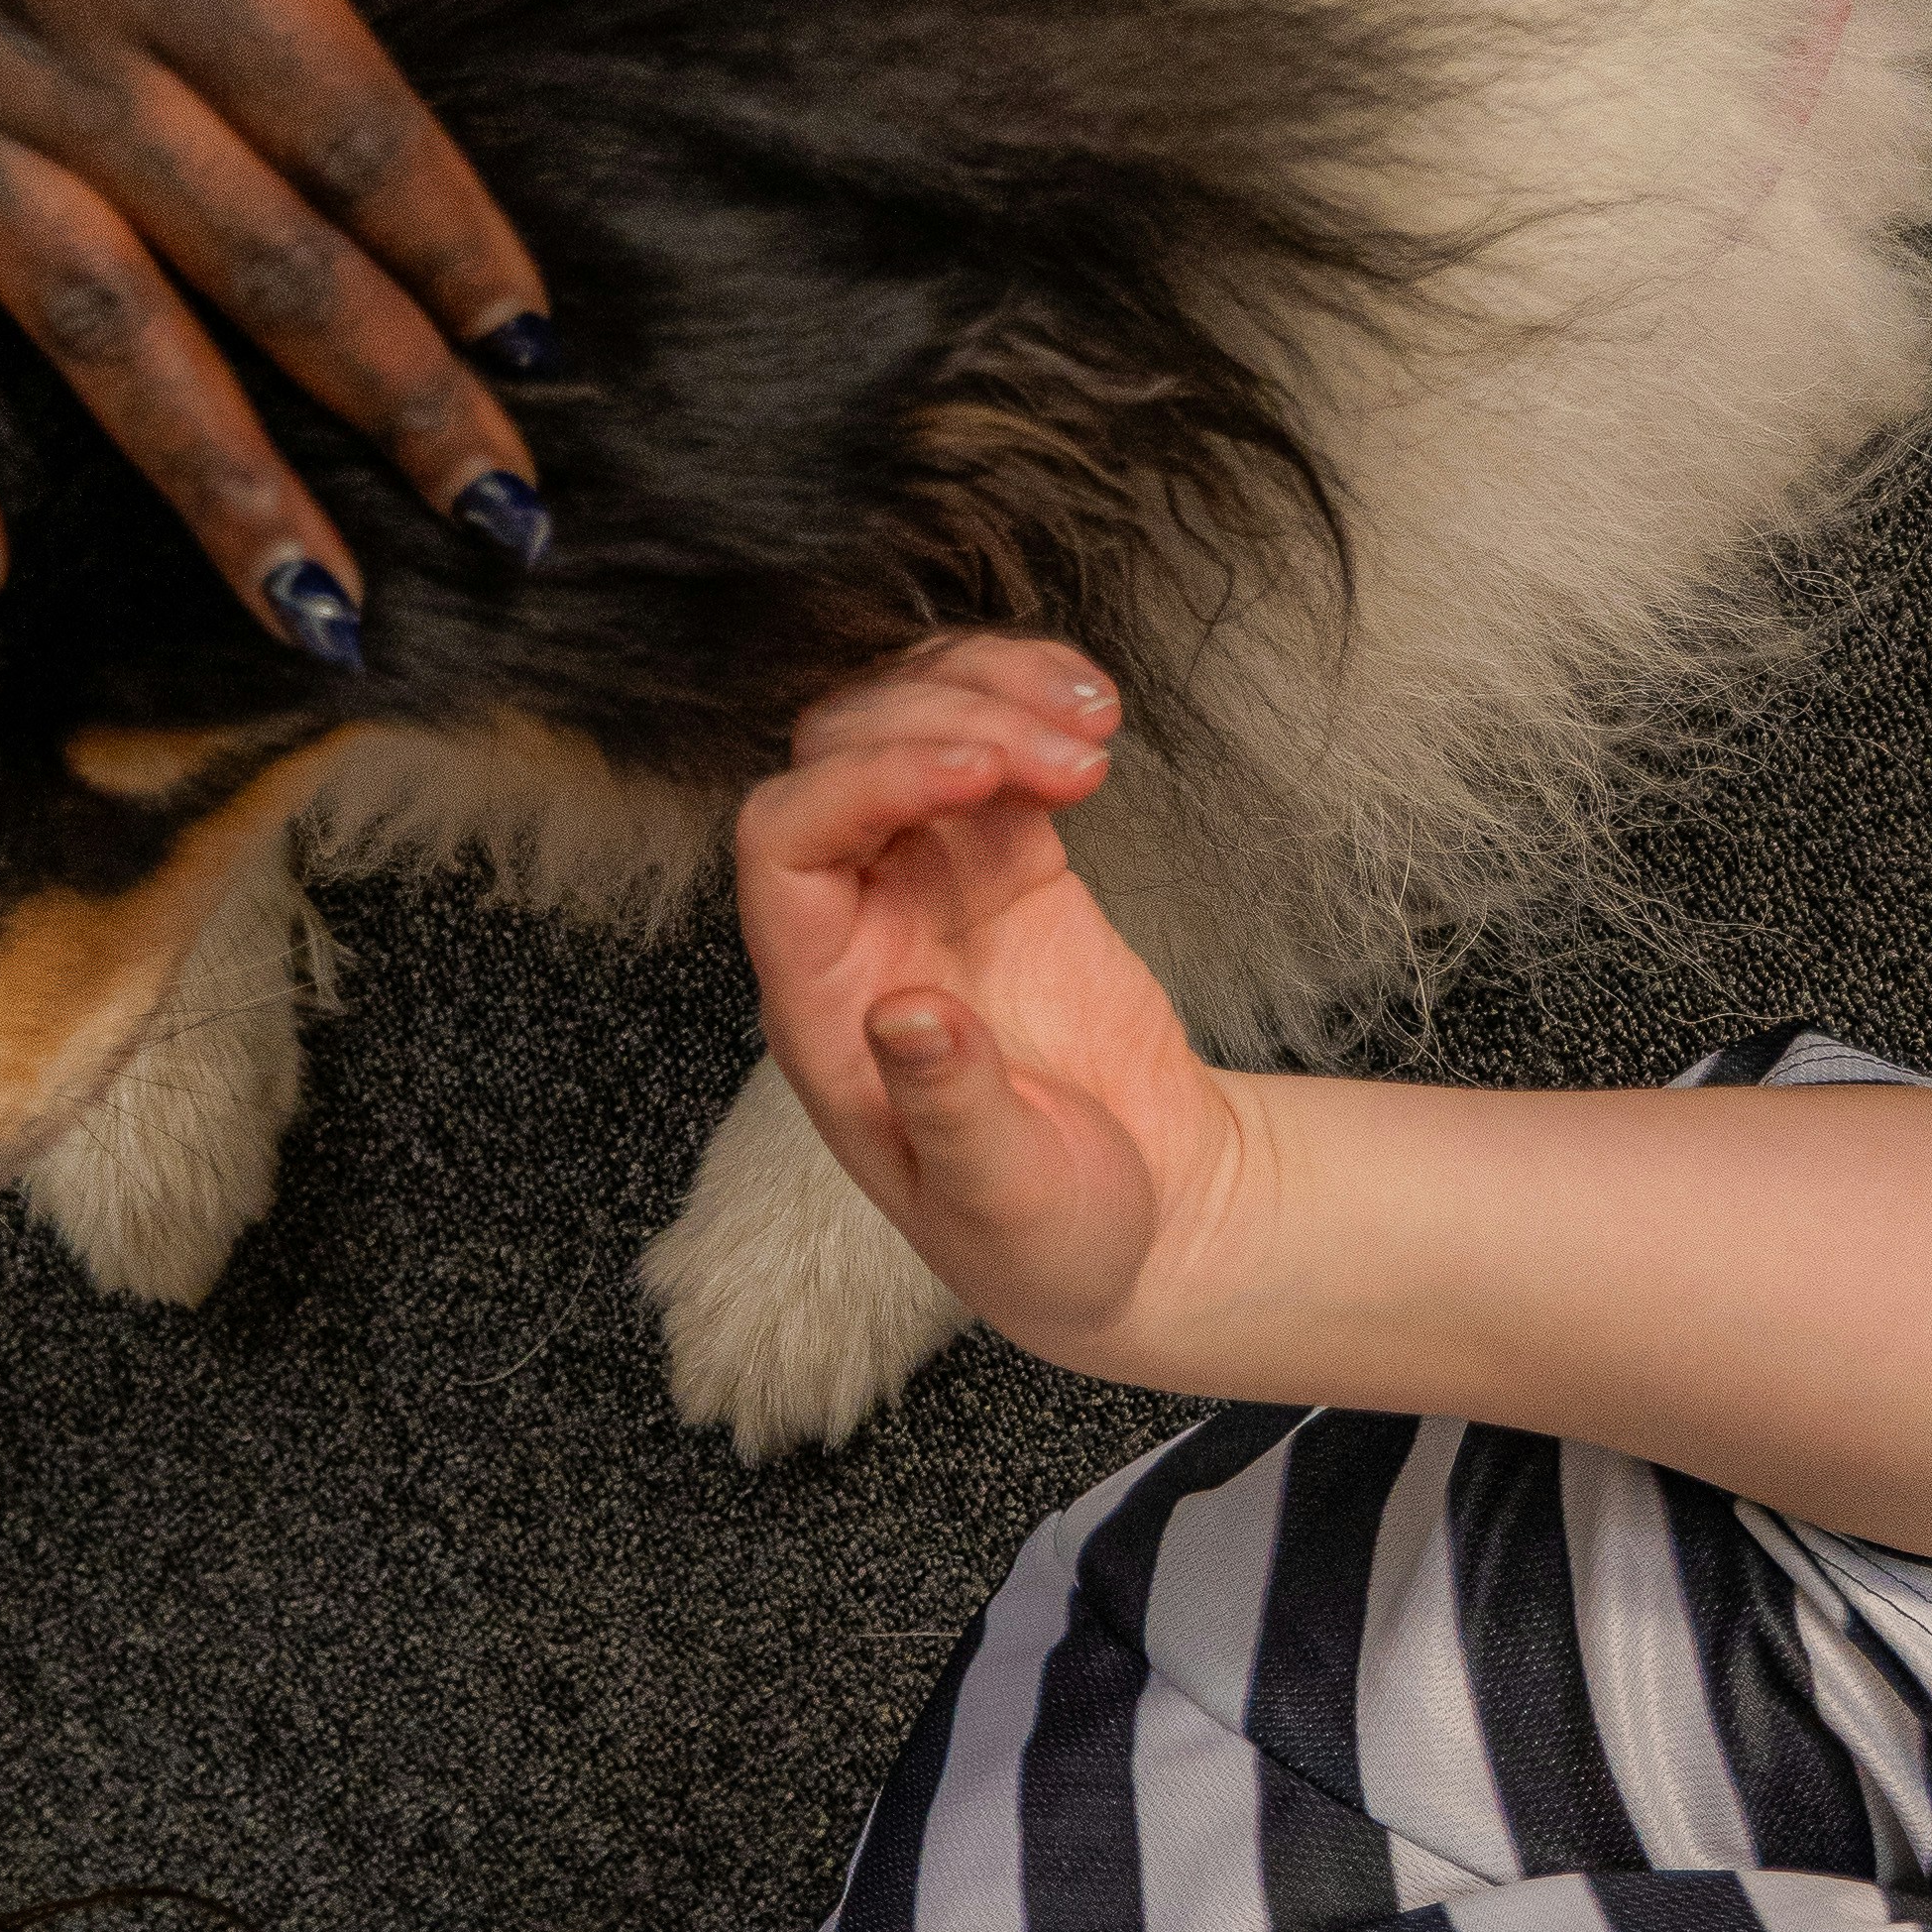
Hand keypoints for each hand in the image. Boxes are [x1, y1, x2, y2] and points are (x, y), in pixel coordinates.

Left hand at [734, 640, 1246, 1374]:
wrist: (1147, 1228)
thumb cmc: (1053, 1238)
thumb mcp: (1005, 1198)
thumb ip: (949, 1106)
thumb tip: (898, 1013)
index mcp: (820, 1008)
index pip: (784, 845)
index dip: (861, 783)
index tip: (978, 772)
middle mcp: (856, 927)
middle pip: (841, 756)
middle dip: (948, 722)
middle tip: (1071, 757)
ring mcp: (927, 885)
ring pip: (912, 724)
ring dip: (994, 693)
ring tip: (1097, 730)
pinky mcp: (1004, 866)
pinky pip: (994, 749)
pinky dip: (1036, 707)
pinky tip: (1100, 721)